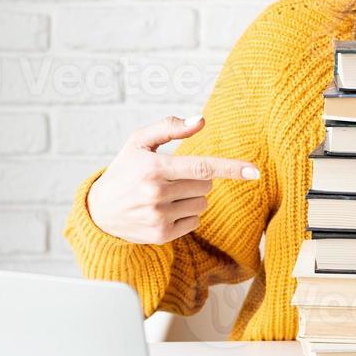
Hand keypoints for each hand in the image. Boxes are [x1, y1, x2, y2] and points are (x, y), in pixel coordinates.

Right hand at [86, 114, 260, 244]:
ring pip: (202, 203)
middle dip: (196, 178)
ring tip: (165, 195)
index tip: (255, 171)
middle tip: (171, 178)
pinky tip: (164, 210)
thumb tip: (201, 120)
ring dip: (191, 197)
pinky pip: (194, 221)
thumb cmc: (125, 170)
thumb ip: (169, 127)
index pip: (201, 167)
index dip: (231, 168)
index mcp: (154, 168)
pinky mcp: (161, 235)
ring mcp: (159, 217)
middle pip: (205, 184)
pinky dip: (186, 215)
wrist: (100, 210)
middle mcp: (156, 194)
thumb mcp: (139, 142)